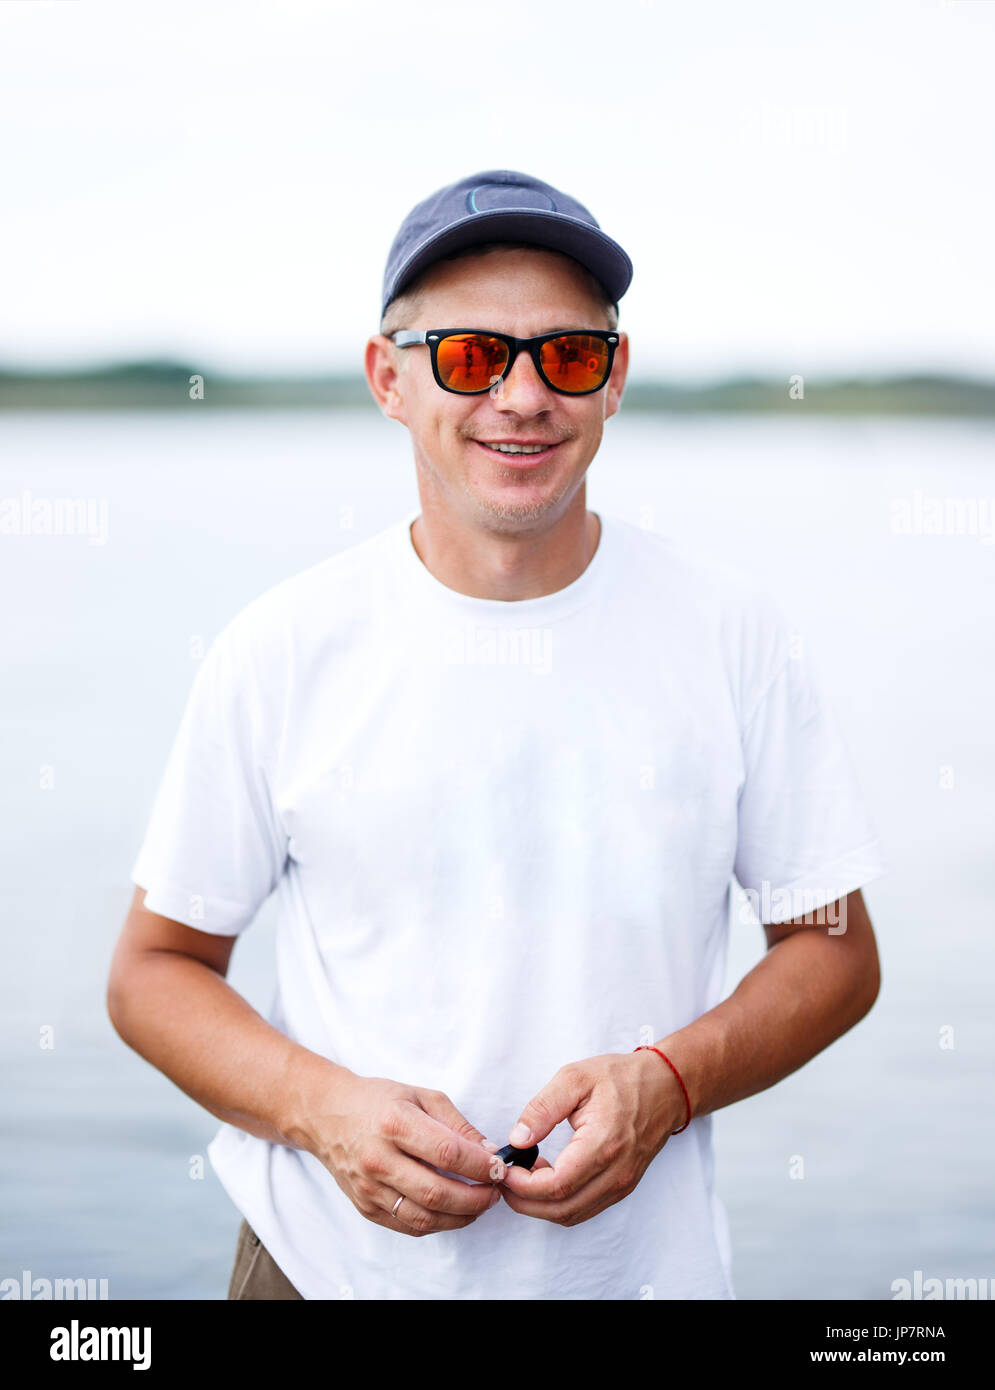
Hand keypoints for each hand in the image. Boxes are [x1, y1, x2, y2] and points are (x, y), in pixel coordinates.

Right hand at [304, 1071, 506, 1236]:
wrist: (327, 1115)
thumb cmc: (378, 1101)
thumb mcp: (421, 1096)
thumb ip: (457, 1125)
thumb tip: (488, 1153)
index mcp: (394, 1123)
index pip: (446, 1153)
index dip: (479, 1165)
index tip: (499, 1168)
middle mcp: (378, 1158)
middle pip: (436, 1192)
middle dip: (476, 1198)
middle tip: (496, 1192)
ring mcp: (368, 1187)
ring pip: (424, 1218)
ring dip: (460, 1217)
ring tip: (479, 1205)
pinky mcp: (364, 1207)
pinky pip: (407, 1226)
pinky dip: (437, 1224)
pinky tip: (452, 1212)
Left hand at [498, 1050, 686, 1226]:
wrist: (664, 1087)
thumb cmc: (622, 1078)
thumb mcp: (575, 1078)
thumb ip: (543, 1108)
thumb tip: (516, 1139)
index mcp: (604, 1144)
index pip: (556, 1186)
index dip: (523, 1186)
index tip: (504, 1169)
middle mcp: (616, 1172)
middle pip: (562, 1210)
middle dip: (525, 1202)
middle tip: (505, 1180)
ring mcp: (622, 1184)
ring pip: (573, 1215)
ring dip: (541, 1206)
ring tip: (522, 1178)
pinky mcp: (622, 1186)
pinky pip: (585, 1208)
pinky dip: (560, 1203)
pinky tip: (546, 1178)